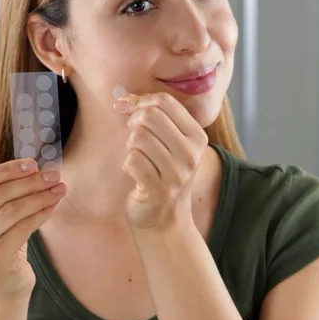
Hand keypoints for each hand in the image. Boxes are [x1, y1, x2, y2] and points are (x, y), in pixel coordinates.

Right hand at [0, 159, 66, 299]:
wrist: (3, 288)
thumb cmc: (1, 245)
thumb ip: (2, 192)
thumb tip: (34, 166)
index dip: (8, 169)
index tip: (33, 164)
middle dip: (29, 182)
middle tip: (53, 174)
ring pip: (11, 210)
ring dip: (39, 196)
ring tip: (59, 188)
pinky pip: (23, 228)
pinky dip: (41, 213)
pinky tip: (54, 205)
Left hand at [113, 92, 208, 229]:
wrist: (165, 219)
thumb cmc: (162, 173)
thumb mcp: (167, 142)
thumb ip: (150, 116)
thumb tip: (121, 99)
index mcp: (197, 136)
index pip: (164, 102)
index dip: (140, 101)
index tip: (127, 110)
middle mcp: (191, 154)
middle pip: (149, 116)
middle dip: (133, 123)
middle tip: (134, 139)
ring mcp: (177, 174)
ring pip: (138, 137)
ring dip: (130, 146)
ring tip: (138, 158)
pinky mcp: (159, 190)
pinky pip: (131, 161)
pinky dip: (127, 164)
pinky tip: (135, 174)